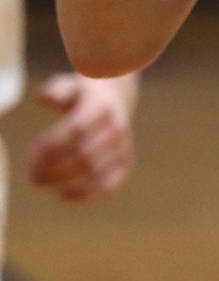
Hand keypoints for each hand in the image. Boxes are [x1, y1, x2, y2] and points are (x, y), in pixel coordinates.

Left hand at [26, 72, 138, 201]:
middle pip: (83, 156)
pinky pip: (108, 185)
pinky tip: (62, 195)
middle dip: (52, 169)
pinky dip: (85, 195)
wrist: (117, 96)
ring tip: (41, 181)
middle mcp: (117, 127)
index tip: (32, 154)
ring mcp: (123, 146)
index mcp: (103, 106)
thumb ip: (57, 90)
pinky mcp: (125, 162)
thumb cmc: (82, 94)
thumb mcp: (71, 85)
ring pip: (93, 172)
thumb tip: (47, 99)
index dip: (52, 146)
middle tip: (31, 175)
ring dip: (62, 182)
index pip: (77, 130)